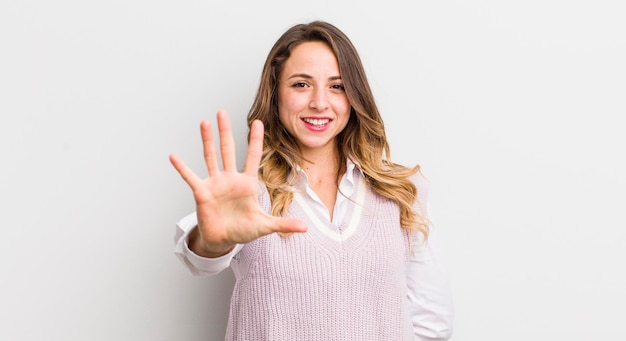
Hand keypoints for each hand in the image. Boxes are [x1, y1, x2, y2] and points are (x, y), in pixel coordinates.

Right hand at [169, 110, 306, 256]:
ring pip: (211, 156)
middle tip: (222, 112)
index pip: (253, 156)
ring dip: (207, 140)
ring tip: (204, 122)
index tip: (258, 122)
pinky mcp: (202, 192)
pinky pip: (190, 177)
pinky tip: (174, 156)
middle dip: (226, 131)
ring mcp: (215, 183)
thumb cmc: (243, 230)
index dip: (255, 140)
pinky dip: (182, 167)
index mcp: (247, 183)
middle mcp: (230, 178)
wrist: (223, 240)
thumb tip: (305, 228)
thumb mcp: (265, 226)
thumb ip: (283, 224)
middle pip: (228, 149)